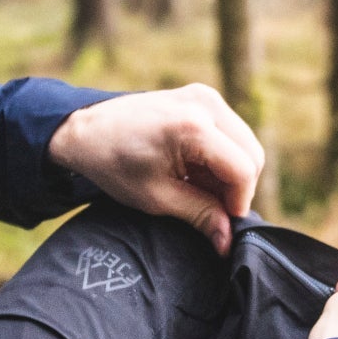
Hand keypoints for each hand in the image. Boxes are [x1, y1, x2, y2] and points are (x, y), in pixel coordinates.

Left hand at [47, 85, 265, 254]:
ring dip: (230, 172)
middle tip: (212, 209)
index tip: (223, 223)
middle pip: (252, 155)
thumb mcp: (156, 197)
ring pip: (245, 144)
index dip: (238, 202)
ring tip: (198, 189)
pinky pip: (231, 133)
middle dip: (237, 188)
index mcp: (193, 126)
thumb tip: (228, 242)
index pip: (242, 170)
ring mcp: (205, 96)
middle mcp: (205, 104)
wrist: (85, 129)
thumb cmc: (113, 163)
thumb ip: (200, 215)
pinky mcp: (202, 97)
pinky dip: (222, 157)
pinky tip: (196, 171)